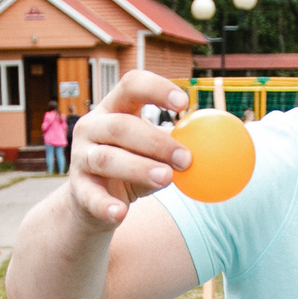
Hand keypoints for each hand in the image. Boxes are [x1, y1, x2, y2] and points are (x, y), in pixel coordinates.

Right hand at [62, 70, 192, 226]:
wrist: (95, 205)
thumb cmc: (132, 170)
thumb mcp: (153, 153)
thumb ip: (176, 145)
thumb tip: (220, 143)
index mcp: (113, 109)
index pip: (131, 85)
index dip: (156, 89)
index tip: (184, 103)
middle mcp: (91, 128)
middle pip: (121, 126)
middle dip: (155, 141)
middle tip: (186, 158)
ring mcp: (80, 158)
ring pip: (107, 159)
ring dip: (139, 168)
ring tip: (167, 179)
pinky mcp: (78, 189)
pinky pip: (91, 197)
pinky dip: (106, 205)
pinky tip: (121, 213)